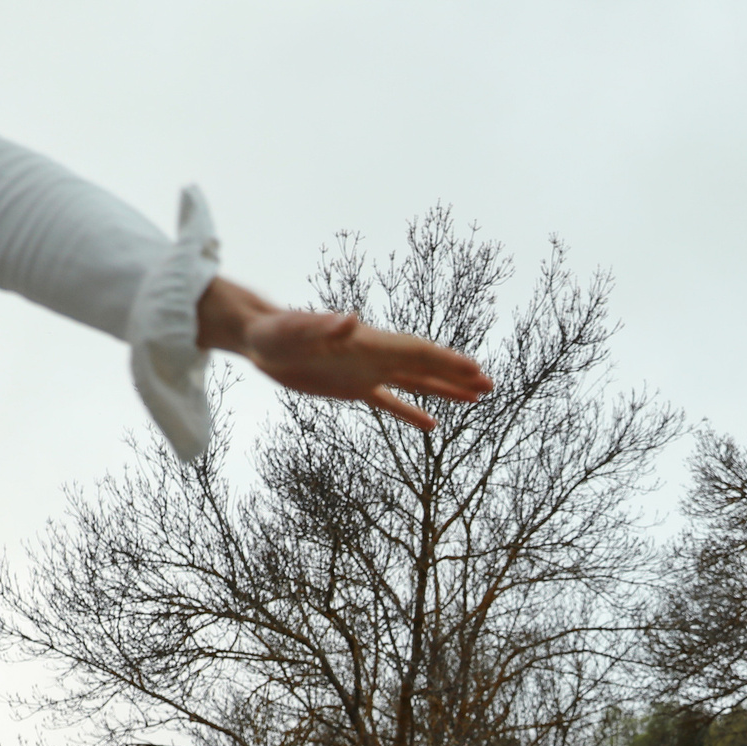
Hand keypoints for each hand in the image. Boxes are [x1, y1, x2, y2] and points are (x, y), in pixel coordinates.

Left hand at [197, 276, 492, 430]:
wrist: (257, 337)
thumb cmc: (275, 332)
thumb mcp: (295, 331)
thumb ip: (324, 326)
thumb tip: (351, 321)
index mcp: (368, 343)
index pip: (416, 353)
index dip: (446, 361)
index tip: (475, 370)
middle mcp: (373, 355)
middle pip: (425, 366)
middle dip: (457, 375)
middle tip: (490, 384)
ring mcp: (365, 371)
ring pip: (415, 383)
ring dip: (445, 390)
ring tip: (475, 398)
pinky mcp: (351, 387)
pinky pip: (389, 401)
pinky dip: (411, 411)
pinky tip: (431, 425)